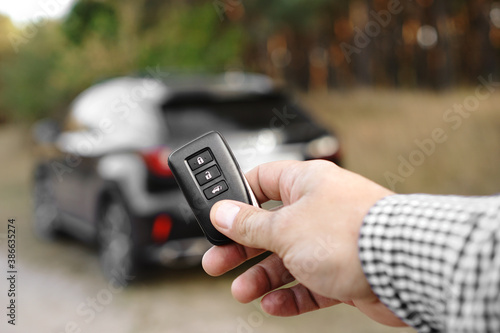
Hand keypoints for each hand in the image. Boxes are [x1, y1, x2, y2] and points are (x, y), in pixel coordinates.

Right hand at [202, 160, 405, 326]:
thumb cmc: (350, 234)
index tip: (219, 217)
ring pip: (287, 258)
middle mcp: (319, 208)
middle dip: (242, 247)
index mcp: (305, 183)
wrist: (404, 266)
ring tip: (244, 291)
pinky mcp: (344, 270)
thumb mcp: (284, 228)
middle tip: (218, 261)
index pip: (262, 180)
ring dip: (263, 276)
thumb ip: (250, 224)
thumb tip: (223, 212)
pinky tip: (274, 304)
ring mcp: (332, 240)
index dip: (238, 198)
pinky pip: (309, 282)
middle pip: (269, 226)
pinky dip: (291, 294)